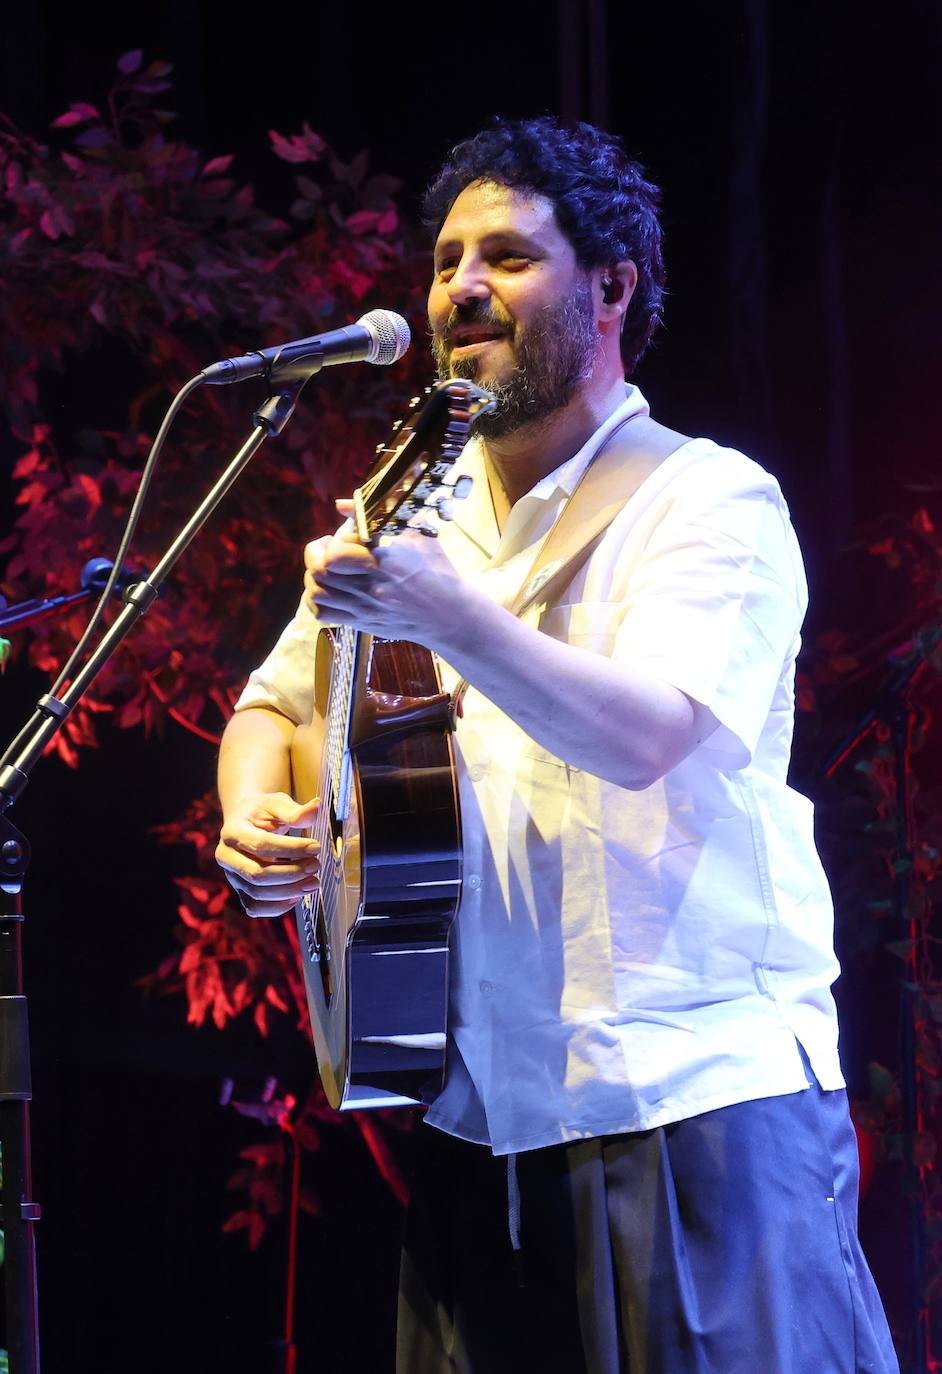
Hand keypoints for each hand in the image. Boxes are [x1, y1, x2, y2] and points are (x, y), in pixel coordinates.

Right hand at [215, 792, 320, 918]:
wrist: (246, 822)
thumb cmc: (263, 812)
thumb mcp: (277, 804)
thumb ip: (295, 810)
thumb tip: (316, 807)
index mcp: (232, 831)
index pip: (261, 845)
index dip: (291, 849)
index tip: (316, 847)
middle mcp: (226, 856)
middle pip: (257, 874)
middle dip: (291, 873)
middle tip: (316, 865)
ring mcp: (232, 876)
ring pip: (257, 894)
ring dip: (289, 891)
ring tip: (313, 881)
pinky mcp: (240, 891)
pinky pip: (255, 908)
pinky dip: (278, 907)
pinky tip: (298, 895)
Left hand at [304, 500, 465, 645]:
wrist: (449, 614)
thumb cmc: (435, 568)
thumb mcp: (417, 532)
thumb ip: (379, 512)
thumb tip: (341, 504)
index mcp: (386, 559)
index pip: (338, 548)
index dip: (337, 537)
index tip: (347, 534)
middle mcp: (372, 585)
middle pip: (321, 569)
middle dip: (319, 553)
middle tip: (330, 548)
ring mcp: (366, 606)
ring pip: (317, 591)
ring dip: (317, 575)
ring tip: (330, 568)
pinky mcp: (363, 622)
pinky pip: (322, 613)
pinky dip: (317, 599)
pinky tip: (331, 589)